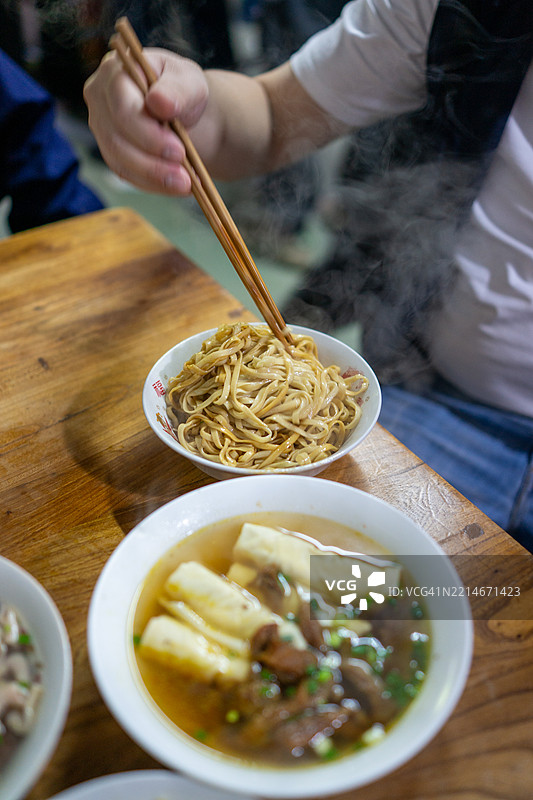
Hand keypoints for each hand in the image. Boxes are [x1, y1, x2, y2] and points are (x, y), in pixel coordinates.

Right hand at [83, 48, 208, 194]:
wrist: (182, 108)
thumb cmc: (182, 89)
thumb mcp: (190, 81)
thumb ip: (178, 89)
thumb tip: (159, 102)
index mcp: (116, 71)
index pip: (122, 107)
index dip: (148, 133)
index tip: (179, 150)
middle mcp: (100, 97)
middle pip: (116, 138)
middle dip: (152, 161)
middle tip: (184, 175)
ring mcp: (101, 126)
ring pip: (118, 160)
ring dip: (153, 177)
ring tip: (184, 184)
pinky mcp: (110, 150)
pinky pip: (125, 173)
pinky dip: (152, 183)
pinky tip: (175, 186)